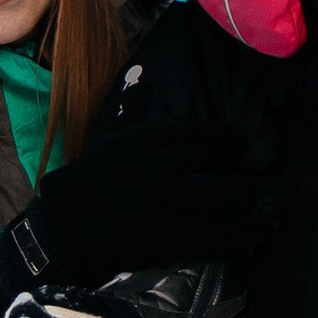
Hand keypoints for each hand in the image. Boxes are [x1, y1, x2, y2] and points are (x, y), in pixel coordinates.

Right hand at [4, 121, 266, 298]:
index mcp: (143, 141)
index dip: (222, 138)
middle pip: (209, 161)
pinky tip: (255, 232)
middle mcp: (156, 167)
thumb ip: (133, 112)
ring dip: (241, 195)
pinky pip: (210, 233)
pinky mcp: (164, 235)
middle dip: (234, 168)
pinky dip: (237, 232)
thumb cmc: (87, 180)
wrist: (62, 225)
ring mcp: (161, 201)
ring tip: (255, 198)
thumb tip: (143, 82)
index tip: (238, 143)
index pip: (194, 134)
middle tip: (250, 174)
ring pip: (214, 192)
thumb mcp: (109, 138)